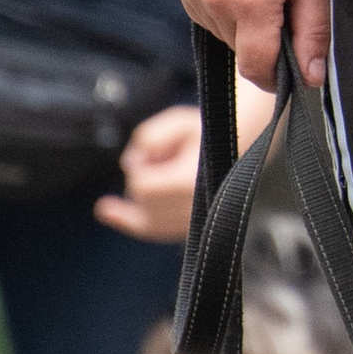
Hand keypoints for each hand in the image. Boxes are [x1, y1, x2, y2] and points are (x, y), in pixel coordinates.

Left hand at [95, 80, 276, 241]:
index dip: (138, 170)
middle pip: (144, 206)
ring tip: (108, 207)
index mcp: (190, 182)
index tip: (148, 155)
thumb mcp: (177, 121)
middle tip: (155, 162)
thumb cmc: (207, 132)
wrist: (244, 146)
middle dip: (139, 185)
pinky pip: (158, 231)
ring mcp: (196, 222)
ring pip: (148, 224)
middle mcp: (195, 208)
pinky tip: (112, 215)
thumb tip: (130, 164)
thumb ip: (147, 138)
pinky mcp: (194, 229)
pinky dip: (136, 223)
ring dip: (133, 209)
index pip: (142, 187)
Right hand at [172, 0, 328, 90]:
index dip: (276, 78)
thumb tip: (312, 77)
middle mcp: (214, 0)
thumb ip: (313, 31)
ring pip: (223, 32)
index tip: (291, 70)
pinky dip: (223, 5)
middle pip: (240, 49)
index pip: (256, 68)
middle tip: (282, 3)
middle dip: (264, 39)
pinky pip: (205, 11)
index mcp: (250, 1)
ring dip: (242, 22)